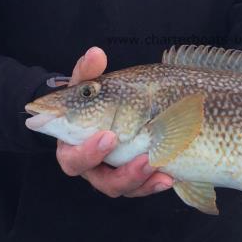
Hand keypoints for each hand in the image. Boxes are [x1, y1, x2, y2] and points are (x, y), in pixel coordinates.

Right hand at [55, 47, 173, 198]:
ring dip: (139, 178)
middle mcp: (91, 166)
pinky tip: (170, 176)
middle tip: (139, 154)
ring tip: (157, 165)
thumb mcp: (88, 85)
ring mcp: (113, 174)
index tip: (108, 136)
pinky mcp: (133, 177)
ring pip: (121, 187)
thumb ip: (88, 72)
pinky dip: (154, 183)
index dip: (87, 151)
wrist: (111, 111)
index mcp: (73, 145)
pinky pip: (141, 188)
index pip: (72, 156)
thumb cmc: (93, 100)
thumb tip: (95, 53)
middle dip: (120, 170)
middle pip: (98, 179)